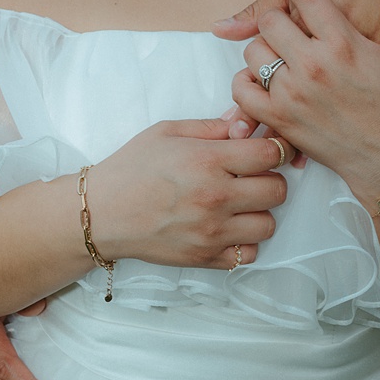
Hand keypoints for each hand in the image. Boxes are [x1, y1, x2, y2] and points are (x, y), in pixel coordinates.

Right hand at [88, 118, 294, 270]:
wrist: (101, 213)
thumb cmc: (131, 168)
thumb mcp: (167, 132)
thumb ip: (211, 127)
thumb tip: (244, 122)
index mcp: (207, 161)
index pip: (270, 153)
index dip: (275, 147)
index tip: (268, 149)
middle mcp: (215, 197)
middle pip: (278, 189)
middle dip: (270, 178)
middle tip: (251, 176)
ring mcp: (212, 231)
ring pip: (269, 224)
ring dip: (259, 212)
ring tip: (239, 204)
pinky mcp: (206, 257)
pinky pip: (249, 254)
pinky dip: (244, 242)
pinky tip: (228, 228)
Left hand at [229, 0, 379, 205]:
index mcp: (343, 43)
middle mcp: (314, 65)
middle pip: (271, 20)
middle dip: (276, 16)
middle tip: (283, 22)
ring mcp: (292, 93)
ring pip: (253, 52)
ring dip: (262, 48)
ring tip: (275, 52)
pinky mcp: (279, 118)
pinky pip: (243, 89)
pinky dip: (246, 82)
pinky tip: (262, 79)